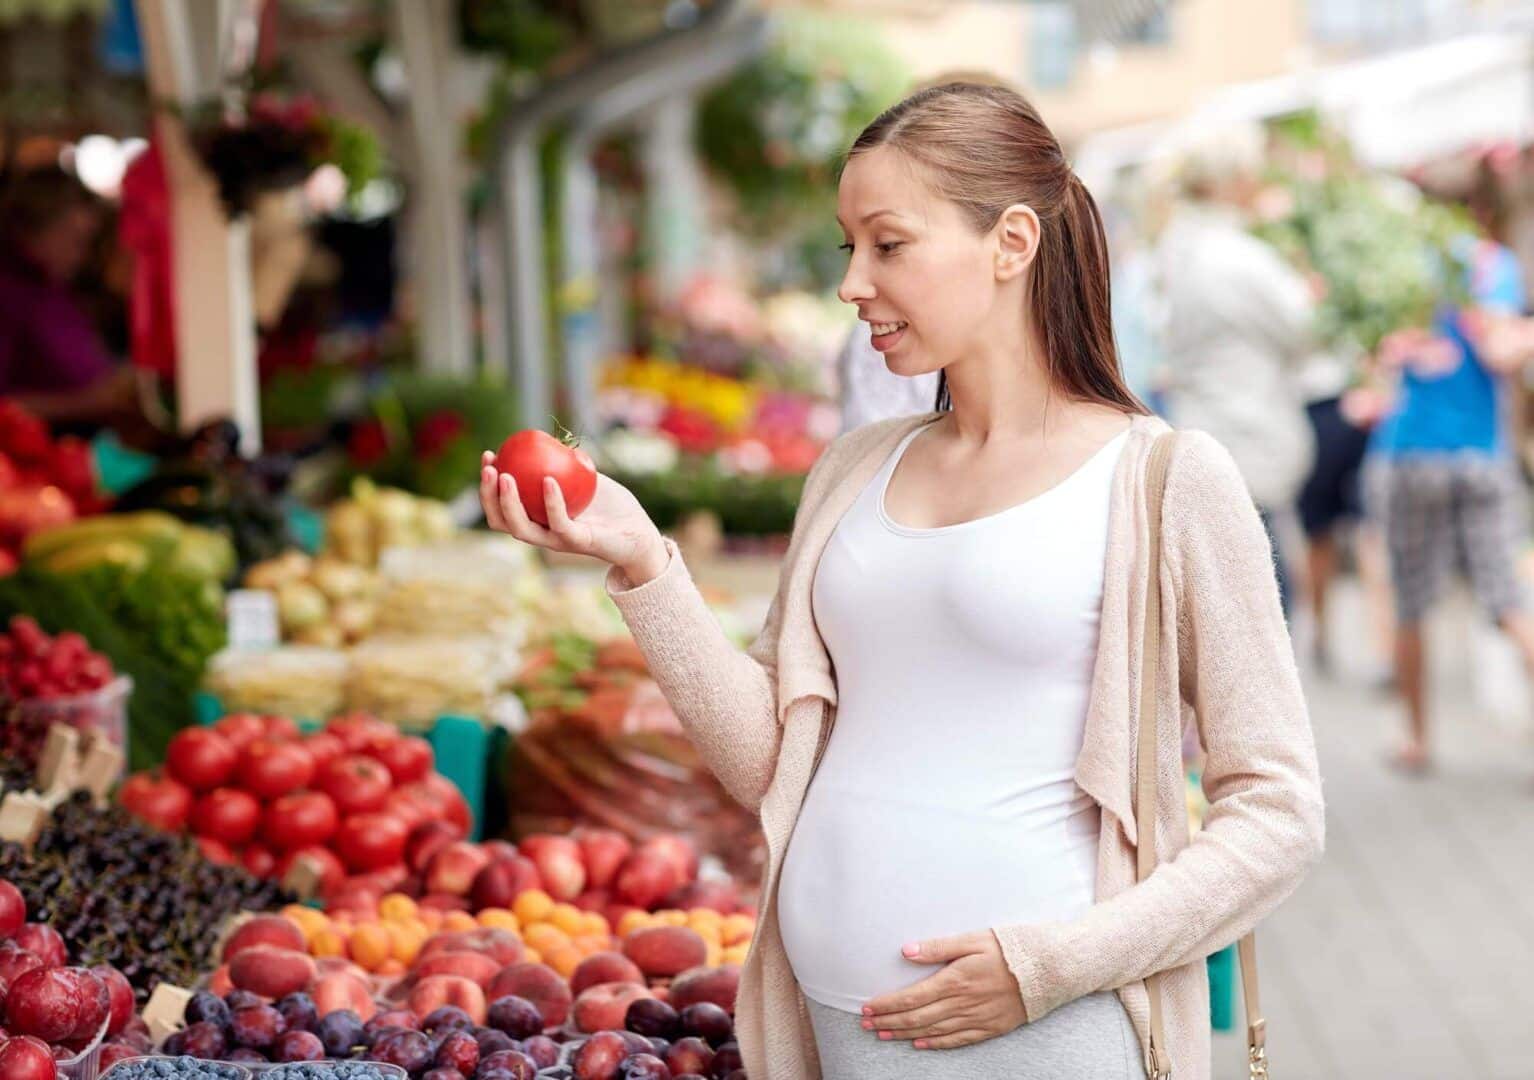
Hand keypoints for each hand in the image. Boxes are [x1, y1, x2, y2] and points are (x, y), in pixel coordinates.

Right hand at [479, 451, 666, 579]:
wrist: (639, 531)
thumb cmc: (611, 505)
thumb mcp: (584, 477)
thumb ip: (564, 464)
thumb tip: (544, 438)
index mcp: (537, 520)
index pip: (502, 506)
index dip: (488, 484)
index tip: (490, 455)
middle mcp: (542, 533)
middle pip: (501, 521)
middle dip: (487, 495)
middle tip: (489, 466)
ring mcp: (558, 540)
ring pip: (522, 529)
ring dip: (509, 503)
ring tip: (506, 476)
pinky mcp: (579, 542)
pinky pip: (559, 523)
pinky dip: (552, 502)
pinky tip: (548, 480)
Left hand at [861, 930, 1027, 1050]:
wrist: (1048, 969)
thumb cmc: (1010, 948)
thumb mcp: (972, 939)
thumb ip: (937, 947)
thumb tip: (906, 950)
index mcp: (955, 980)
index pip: (911, 997)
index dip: (887, 1005)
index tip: (867, 1008)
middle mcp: (962, 1003)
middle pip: (917, 1018)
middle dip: (889, 1021)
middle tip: (867, 1025)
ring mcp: (976, 1018)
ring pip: (933, 1031)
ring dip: (905, 1034)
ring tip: (884, 1035)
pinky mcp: (990, 1027)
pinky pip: (958, 1040)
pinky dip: (937, 1044)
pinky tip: (921, 1044)